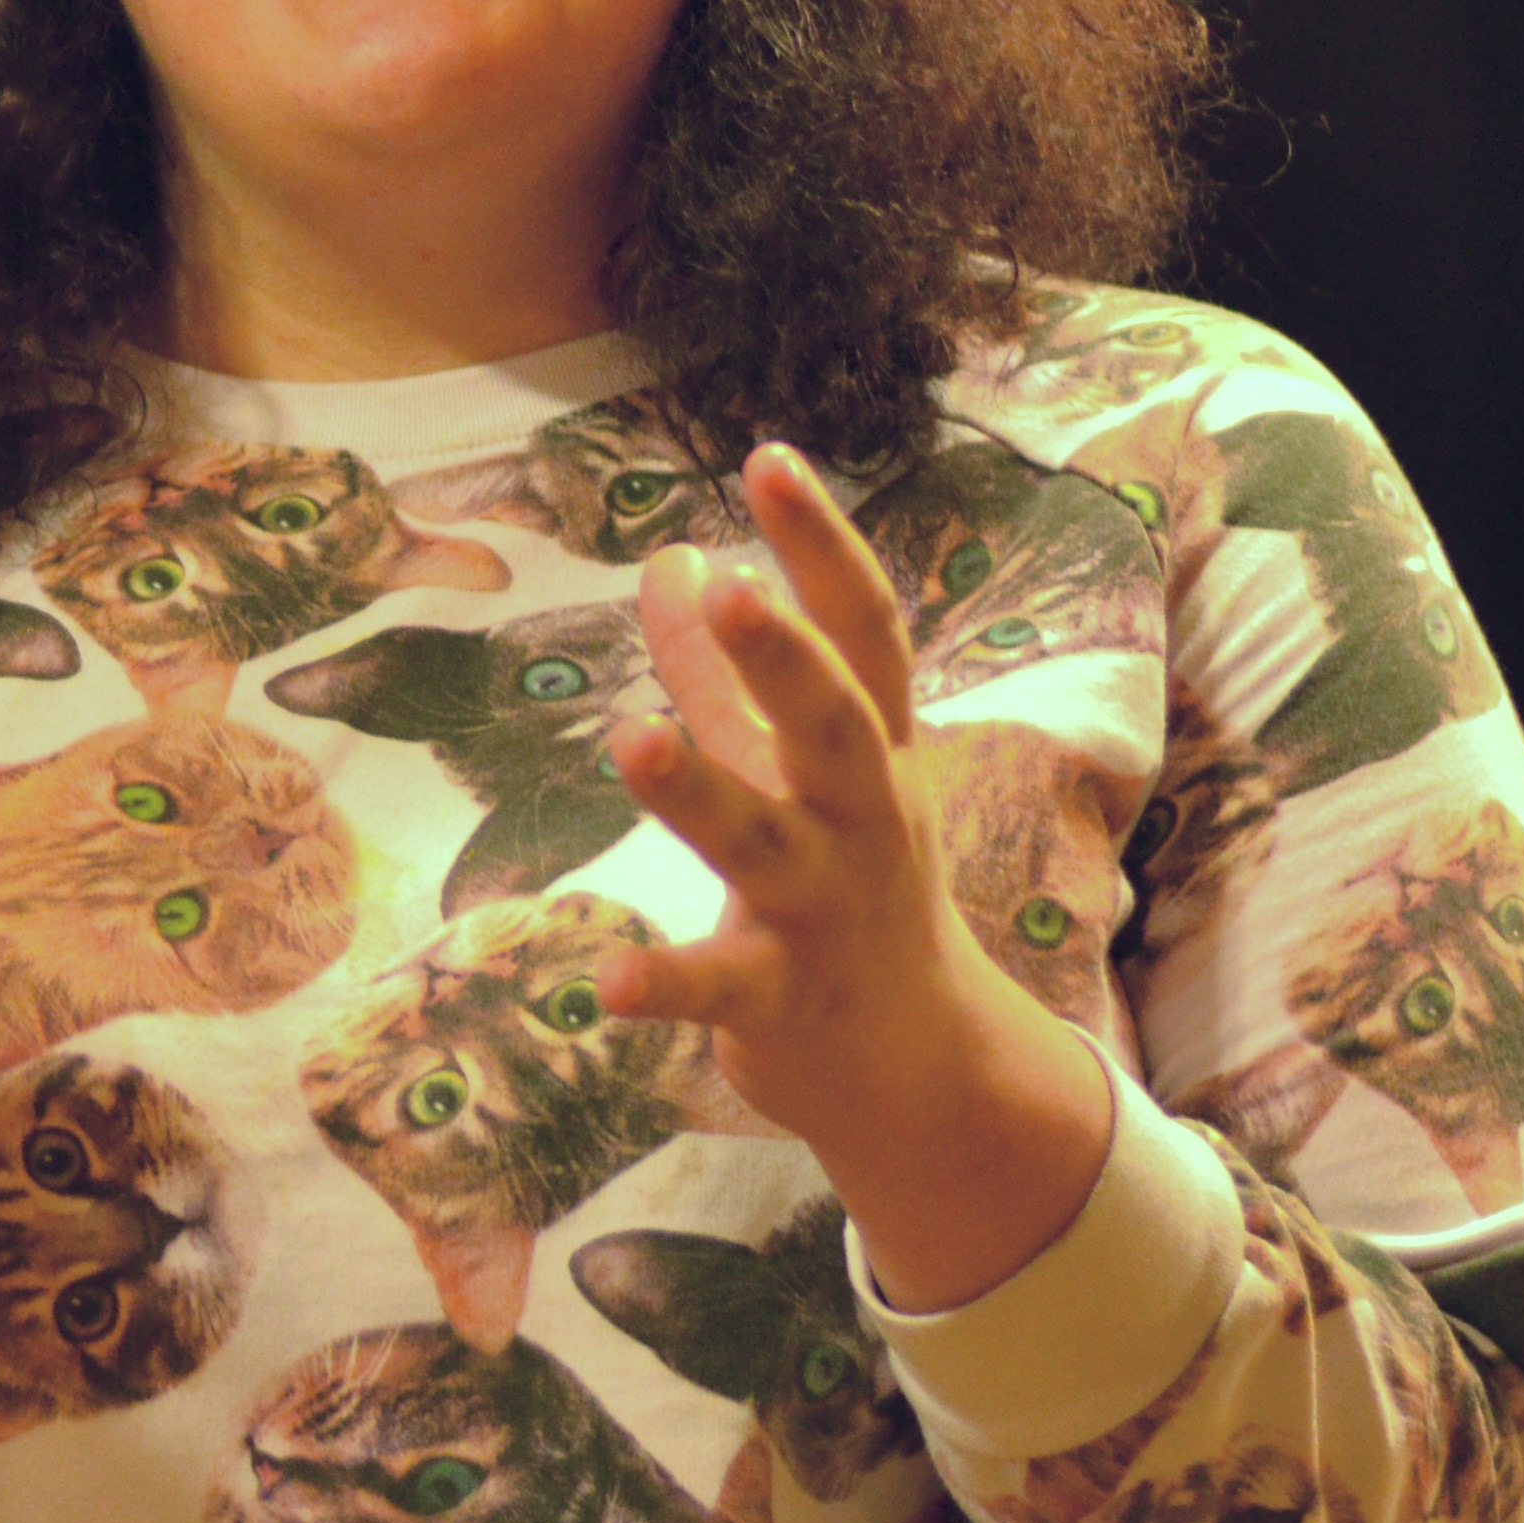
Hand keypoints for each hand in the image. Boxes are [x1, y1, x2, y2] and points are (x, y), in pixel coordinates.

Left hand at [593, 444, 1109, 1309]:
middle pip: (837, 725)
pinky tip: (605, 984)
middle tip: (733, 588)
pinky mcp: (785, 1002)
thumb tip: (676, 553)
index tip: (768, 456)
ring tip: (633, 740)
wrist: (918, 1066)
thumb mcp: (796, 771)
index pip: (861, 632)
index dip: (819, 546)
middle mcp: (862, 820)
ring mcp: (828, 912)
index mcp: (869, 752)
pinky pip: (724, 990)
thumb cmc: (849, 888)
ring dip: (702, 792)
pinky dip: (667, 986)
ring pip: (767, 845)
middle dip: (788, 660)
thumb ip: (722, 670)